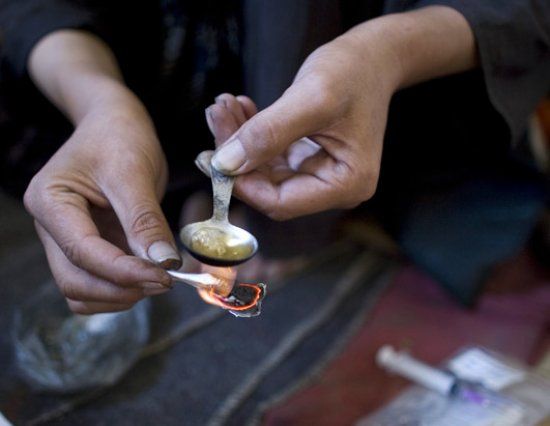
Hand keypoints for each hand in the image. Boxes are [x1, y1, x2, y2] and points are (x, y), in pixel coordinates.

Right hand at [24, 100, 179, 313]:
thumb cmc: (119, 137)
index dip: (124, 271)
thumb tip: (163, 262)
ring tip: (159, 277)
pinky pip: (96, 283)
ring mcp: (67, 240)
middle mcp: (51, 227)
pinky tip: (148, 274)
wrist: (115, 124)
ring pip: (82, 290)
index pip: (82, 252)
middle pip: (75, 281)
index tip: (164, 275)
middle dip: (121, 288)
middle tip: (165, 280)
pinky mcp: (88, 246)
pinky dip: (121, 289)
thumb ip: (145, 220)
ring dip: (120, 294)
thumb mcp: (134, 172)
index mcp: (50, 201)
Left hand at [210, 37, 397, 219]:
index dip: (243, 185)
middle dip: (237, 156)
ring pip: (265, 171)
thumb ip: (268, 133)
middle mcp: (334, 187)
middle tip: (217, 118)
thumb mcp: (312, 98)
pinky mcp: (308, 159)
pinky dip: (252, 135)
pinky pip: (271, 156)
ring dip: (240, 141)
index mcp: (346, 184)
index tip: (212, 157)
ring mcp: (320, 174)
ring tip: (224, 107)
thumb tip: (224, 164)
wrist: (373, 57)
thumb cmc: (353, 73)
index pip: (281, 203)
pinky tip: (241, 109)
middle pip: (269, 188)